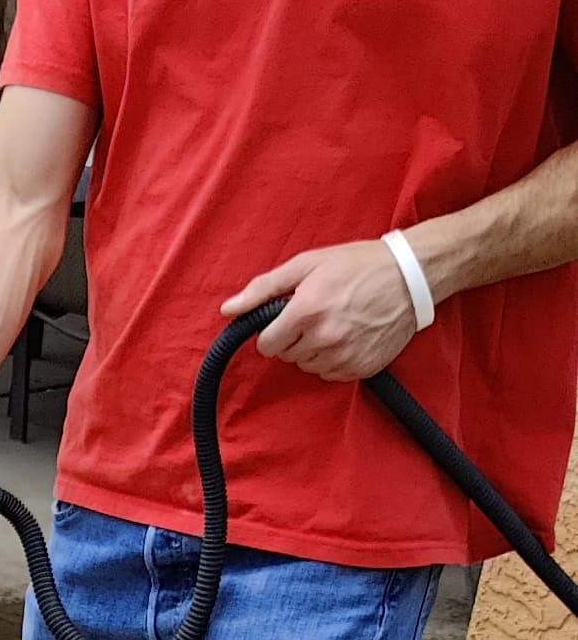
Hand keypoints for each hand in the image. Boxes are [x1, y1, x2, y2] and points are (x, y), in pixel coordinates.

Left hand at [221, 238, 421, 381]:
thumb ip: (263, 289)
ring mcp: (344, 356)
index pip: (267, 344)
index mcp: (306, 311)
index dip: (274, 330)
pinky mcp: (362, 368)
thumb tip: (228, 309)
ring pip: (308, 366)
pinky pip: (331, 374)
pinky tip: (349, 336)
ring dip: (314, 349)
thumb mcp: (306, 265)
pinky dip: (335, 359)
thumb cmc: (357, 265)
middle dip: (294, 337)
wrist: (411, 277)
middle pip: (287, 355)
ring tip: (335, 322)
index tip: (288, 318)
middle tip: (318, 313)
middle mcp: (324, 338)